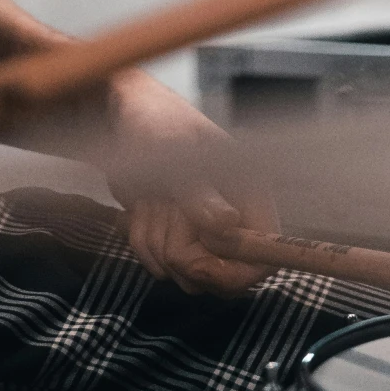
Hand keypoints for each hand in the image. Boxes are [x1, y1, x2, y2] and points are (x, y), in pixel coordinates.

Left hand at [106, 71, 275, 295]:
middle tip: (163, 206)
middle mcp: (234, 218)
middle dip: (179, 249)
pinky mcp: (178, 236)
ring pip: (182, 272)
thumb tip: (227, 223)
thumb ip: (199, 192)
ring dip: (154, 238)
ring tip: (150, 197)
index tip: (194, 261)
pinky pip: (158, 264)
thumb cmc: (156, 123)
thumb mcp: (175, 152)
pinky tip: (139, 207)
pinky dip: (140, 238)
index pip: (262, 259)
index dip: (230, 273)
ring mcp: (205, 231)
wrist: (127, 115)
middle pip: (216, 276)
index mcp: (250, 194)